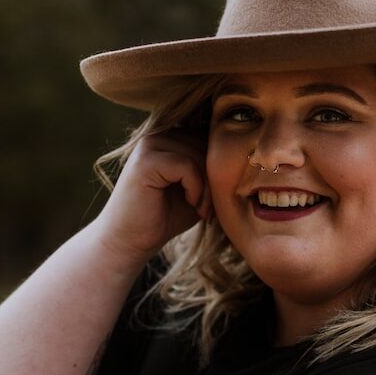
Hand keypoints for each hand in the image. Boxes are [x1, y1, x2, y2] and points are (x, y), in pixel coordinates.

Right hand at [92, 127, 212, 264]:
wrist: (130, 241)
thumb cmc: (166, 216)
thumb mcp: (198, 189)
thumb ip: (212, 169)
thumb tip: (245, 155)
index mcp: (171, 136)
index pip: (210, 137)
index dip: (220, 167)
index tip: (216, 198)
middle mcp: (159, 134)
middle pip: (207, 144)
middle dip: (216, 178)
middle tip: (210, 208)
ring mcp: (149, 144)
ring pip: (199, 155)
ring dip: (208, 187)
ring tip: (202, 209)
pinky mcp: (145, 161)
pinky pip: (187, 165)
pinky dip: (196, 188)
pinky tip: (191, 204)